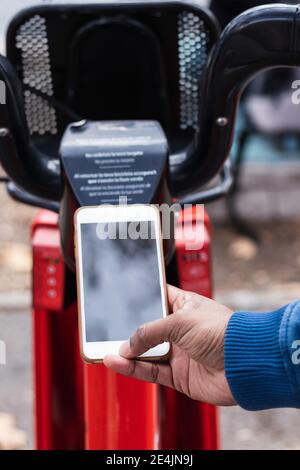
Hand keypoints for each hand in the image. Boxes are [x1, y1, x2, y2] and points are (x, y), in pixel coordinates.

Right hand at [104, 285, 234, 405]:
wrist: (245, 364)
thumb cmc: (221, 332)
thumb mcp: (180, 321)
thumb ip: (149, 331)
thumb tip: (126, 345)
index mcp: (184, 306)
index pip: (157, 297)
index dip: (140, 297)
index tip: (119, 297)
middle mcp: (180, 328)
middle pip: (147, 328)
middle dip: (127, 329)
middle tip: (105, 327)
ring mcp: (179, 352)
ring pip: (145, 351)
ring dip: (126, 351)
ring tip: (102, 347)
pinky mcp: (178, 375)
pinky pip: (150, 371)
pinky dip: (132, 368)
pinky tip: (117, 362)